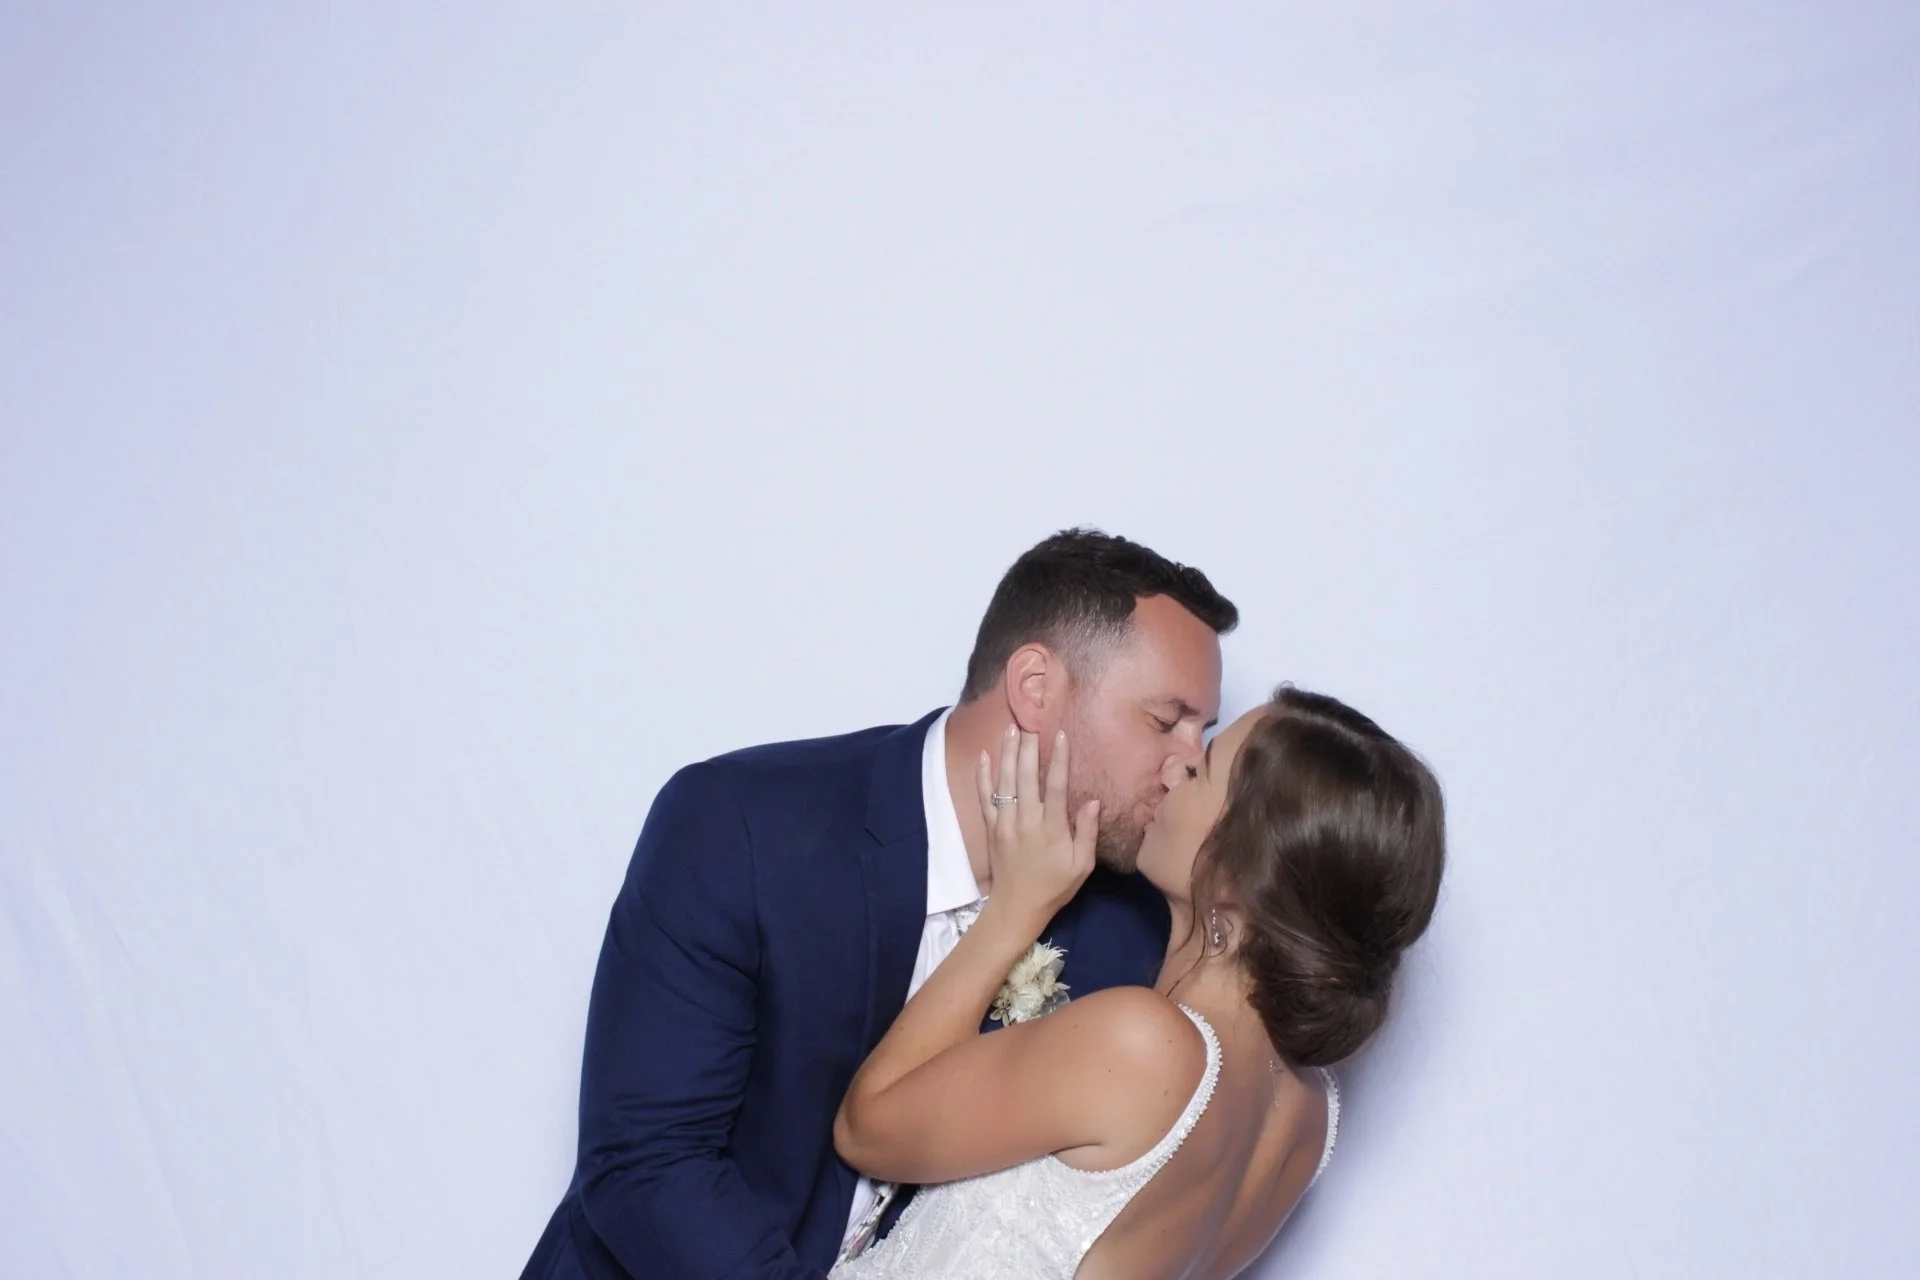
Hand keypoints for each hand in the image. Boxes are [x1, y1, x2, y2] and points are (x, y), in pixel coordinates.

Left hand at [975, 725, 1097, 930]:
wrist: (1016, 907)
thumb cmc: (1054, 886)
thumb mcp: (1082, 866)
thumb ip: (1087, 832)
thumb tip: (1093, 801)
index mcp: (1052, 829)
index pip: (1056, 787)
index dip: (1058, 759)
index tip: (1060, 735)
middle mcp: (1027, 822)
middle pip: (1027, 777)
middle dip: (1029, 747)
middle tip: (1031, 722)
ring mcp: (1005, 824)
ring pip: (1005, 782)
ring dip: (1008, 753)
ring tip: (1011, 728)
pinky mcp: (991, 828)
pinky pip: (985, 797)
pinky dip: (983, 776)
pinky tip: (984, 755)